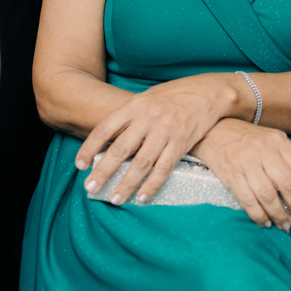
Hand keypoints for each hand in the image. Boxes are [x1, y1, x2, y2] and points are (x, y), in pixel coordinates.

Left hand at [77, 73, 243, 205]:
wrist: (210, 91)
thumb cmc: (177, 94)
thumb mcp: (149, 97)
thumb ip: (131, 115)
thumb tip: (110, 136)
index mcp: (136, 104)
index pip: (105, 128)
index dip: (90, 147)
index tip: (80, 165)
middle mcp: (148, 117)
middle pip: (120, 149)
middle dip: (103, 171)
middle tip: (90, 188)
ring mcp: (165, 129)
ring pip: (141, 162)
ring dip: (127, 183)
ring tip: (115, 198)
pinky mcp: (182, 141)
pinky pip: (164, 167)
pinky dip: (152, 184)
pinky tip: (143, 196)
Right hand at [192, 118, 290, 231]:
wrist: (213, 131)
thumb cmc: (246, 138)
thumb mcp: (270, 139)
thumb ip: (286, 158)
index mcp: (278, 141)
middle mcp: (264, 150)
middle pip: (287, 184)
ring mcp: (246, 162)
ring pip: (269, 195)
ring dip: (279, 214)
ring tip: (284, 224)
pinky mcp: (230, 175)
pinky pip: (248, 200)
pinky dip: (259, 215)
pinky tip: (265, 222)